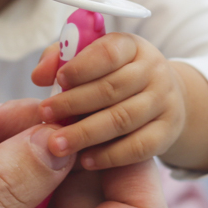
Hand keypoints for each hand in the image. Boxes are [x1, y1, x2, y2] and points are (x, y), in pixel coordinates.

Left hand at [31, 33, 185, 169]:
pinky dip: (109, 156)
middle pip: (112, 88)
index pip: (108, 52)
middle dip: (74, 103)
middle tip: (45, 116)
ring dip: (86, 133)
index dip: (81, 67)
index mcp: (131, 46)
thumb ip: (60, 59)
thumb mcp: (91, 58)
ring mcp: (164, 102)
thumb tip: (39, 76)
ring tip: (57, 143)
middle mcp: (153, 71)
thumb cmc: (113, 76)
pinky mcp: (167, 132)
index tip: (57, 81)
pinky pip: (138, 147)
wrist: (163, 98)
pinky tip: (84, 160)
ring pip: (123, 119)